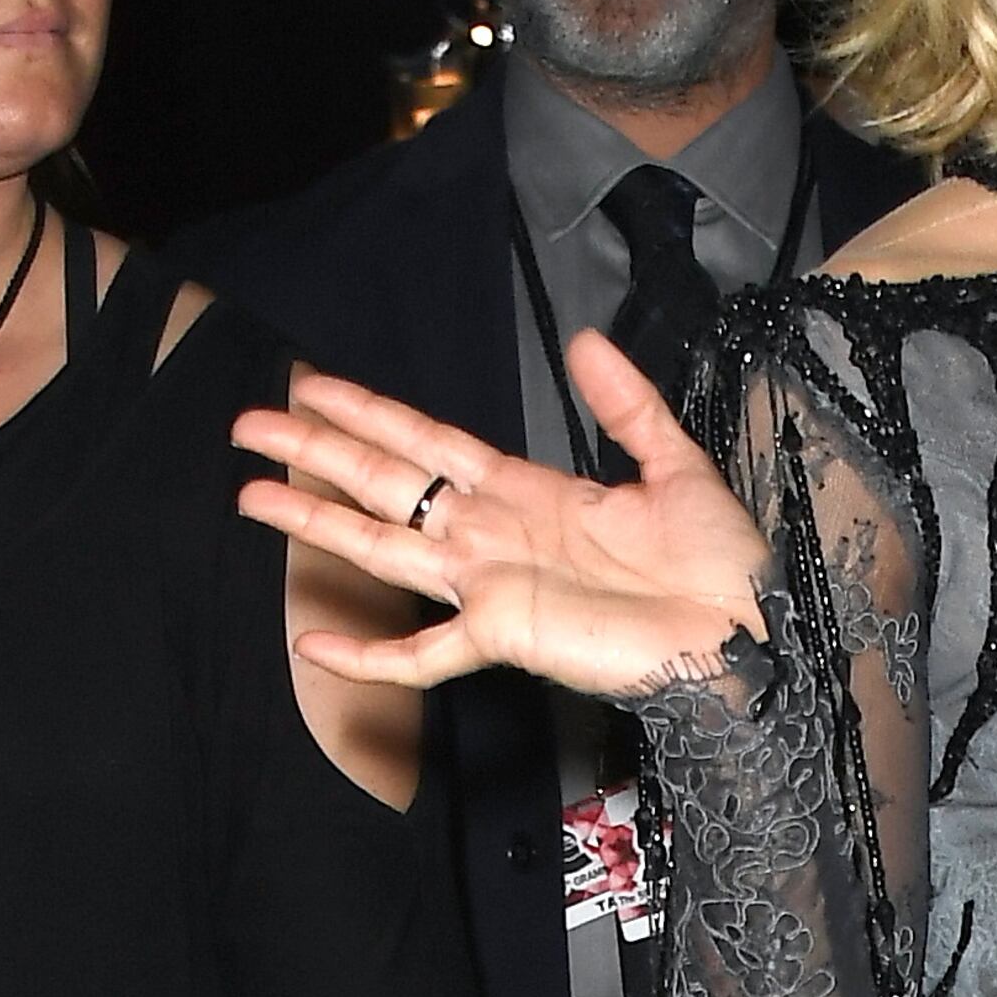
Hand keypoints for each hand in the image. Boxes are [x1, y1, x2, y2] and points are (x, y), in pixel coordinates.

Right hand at [234, 347, 767, 701]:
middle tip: (251, 422)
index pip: (429, 440)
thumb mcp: (673, 465)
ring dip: (317, 520)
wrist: (745, 631)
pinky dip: (370, 656)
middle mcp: (494, 533)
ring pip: (384, 546)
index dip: (370, 412)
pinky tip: (314, 643)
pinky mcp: (503, 634)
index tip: (313, 385)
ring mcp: (490, 584)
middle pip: (387, 480)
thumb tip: (586, 340)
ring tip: (251, 497)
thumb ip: (625, 405)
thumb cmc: (717, 563)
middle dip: (319, 450)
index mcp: (528, 490)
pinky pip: (424, 653)